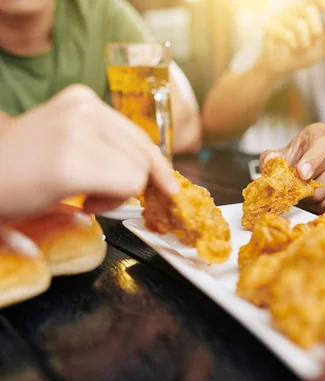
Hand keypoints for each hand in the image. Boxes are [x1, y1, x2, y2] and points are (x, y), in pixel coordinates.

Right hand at [0, 84, 178, 219]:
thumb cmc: (23, 169)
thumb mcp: (68, 140)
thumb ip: (107, 145)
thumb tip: (155, 172)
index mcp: (82, 99)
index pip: (140, 137)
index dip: (156, 167)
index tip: (165, 186)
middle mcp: (83, 109)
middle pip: (145, 155)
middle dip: (132, 183)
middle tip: (97, 195)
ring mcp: (76, 133)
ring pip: (139, 172)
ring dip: (119, 194)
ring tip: (83, 195)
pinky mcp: (71, 163)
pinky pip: (127, 185)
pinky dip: (111, 202)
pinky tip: (83, 202)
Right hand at [256, 0, 324, 74]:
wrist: (282, 66)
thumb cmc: (302, 53)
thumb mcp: (322, 47)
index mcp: (306, 10)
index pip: (318, 0)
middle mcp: (293, 10)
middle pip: (309, 9)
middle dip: (316, 29)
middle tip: (315, 40)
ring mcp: (280, 17)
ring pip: (299, 24)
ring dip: (305, 41)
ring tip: (302, 47)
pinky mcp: (271, 28)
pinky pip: (287, 34)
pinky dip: (294, 45)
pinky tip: (291, 48)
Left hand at [260, 123, 324, 211]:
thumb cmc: (302, 156)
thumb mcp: (284, 152)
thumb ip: (271, 158)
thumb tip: (269, 163)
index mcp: (320, 134)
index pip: (321, 145)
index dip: (311, 160)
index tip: (301, 173)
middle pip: (319, 177)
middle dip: (300, 187)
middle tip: (290, 189)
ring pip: (322, 194)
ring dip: (306, 200)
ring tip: (300, 193)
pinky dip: (317, 207)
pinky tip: (311, 200)